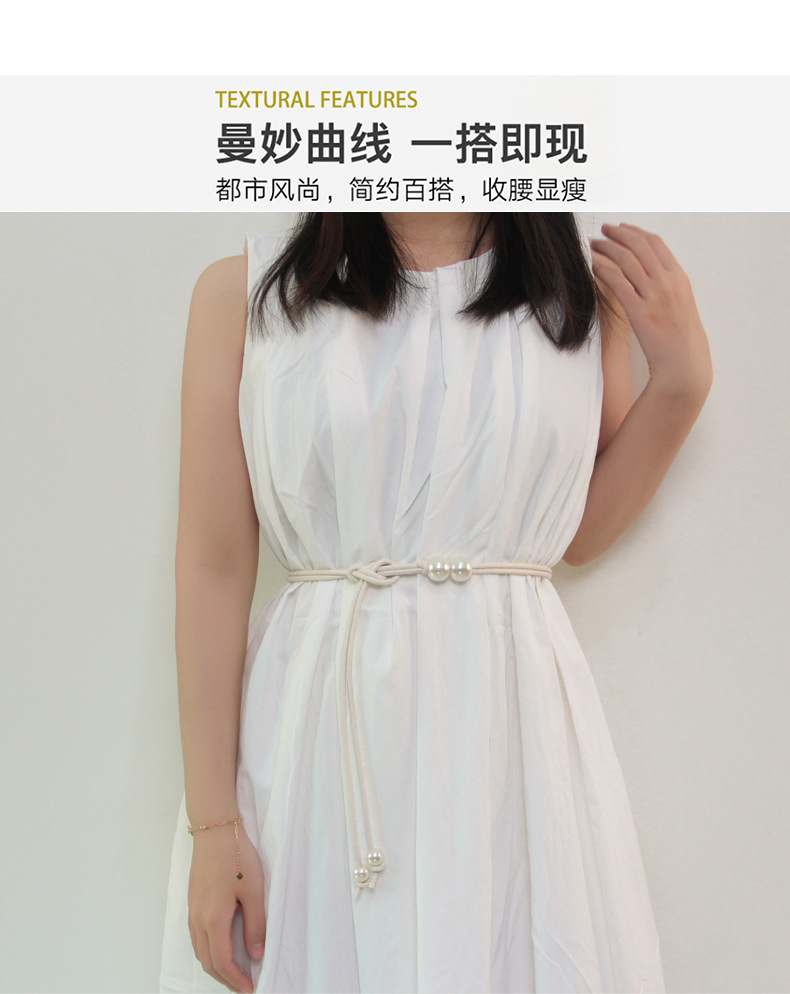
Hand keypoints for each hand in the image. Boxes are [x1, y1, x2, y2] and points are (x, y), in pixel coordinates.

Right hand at [187, 821, 266, 993]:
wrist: (215, 830)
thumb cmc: (237, 856)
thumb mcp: (253, 890)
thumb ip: (256, 924)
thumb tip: (256, 953)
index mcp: (213, 920)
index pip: (222, 962)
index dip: (236, 980)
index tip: (251, 988)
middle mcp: (198, 920)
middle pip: (208, 962)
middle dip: (225, 978)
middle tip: (244, 985)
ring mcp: (192, 912)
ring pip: (200, 951)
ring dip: (216, 966)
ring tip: (235, 971)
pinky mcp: (192, 903)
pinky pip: (196, 938)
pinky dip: (208, 951)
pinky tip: (221, 947)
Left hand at [590, 223, 712, 400]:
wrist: (684, 364)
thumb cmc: (681, 339)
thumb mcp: (681, 304)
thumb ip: (667, 287)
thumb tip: (650, 275)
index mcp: (679, 278)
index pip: (655, 244)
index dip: (636, 232)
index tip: (622, 228)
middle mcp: (668, 282)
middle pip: (639, 246)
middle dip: (618, 234)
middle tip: (604, 230)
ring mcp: (655, 296)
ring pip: (627, 260)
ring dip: (607, 248)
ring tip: (594, 244)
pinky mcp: (640, 312)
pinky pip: (618, 283)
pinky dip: (604, 270)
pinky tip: (594, 266)